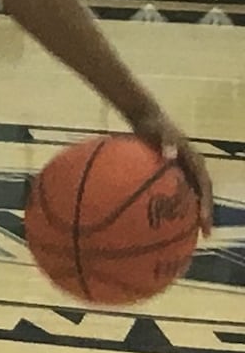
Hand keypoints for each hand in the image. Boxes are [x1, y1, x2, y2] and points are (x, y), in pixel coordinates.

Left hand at [125, 105, 214, 234]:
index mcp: (195, 162)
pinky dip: (172, 205)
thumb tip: (171, 156)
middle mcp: (193, 169)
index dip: (206, 206)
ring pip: (191, 196)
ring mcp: (184, 171)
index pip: (205, 188)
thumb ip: (167, 142)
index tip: (203, 224)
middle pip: (203, 196)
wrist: (146, 117)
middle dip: (205, 216)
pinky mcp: (173, 172)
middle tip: (203, 236)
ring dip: (190, 213)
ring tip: (186, 234)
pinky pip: (175, 192)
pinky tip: (158, 219)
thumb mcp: (159, 130)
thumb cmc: (153, 125)